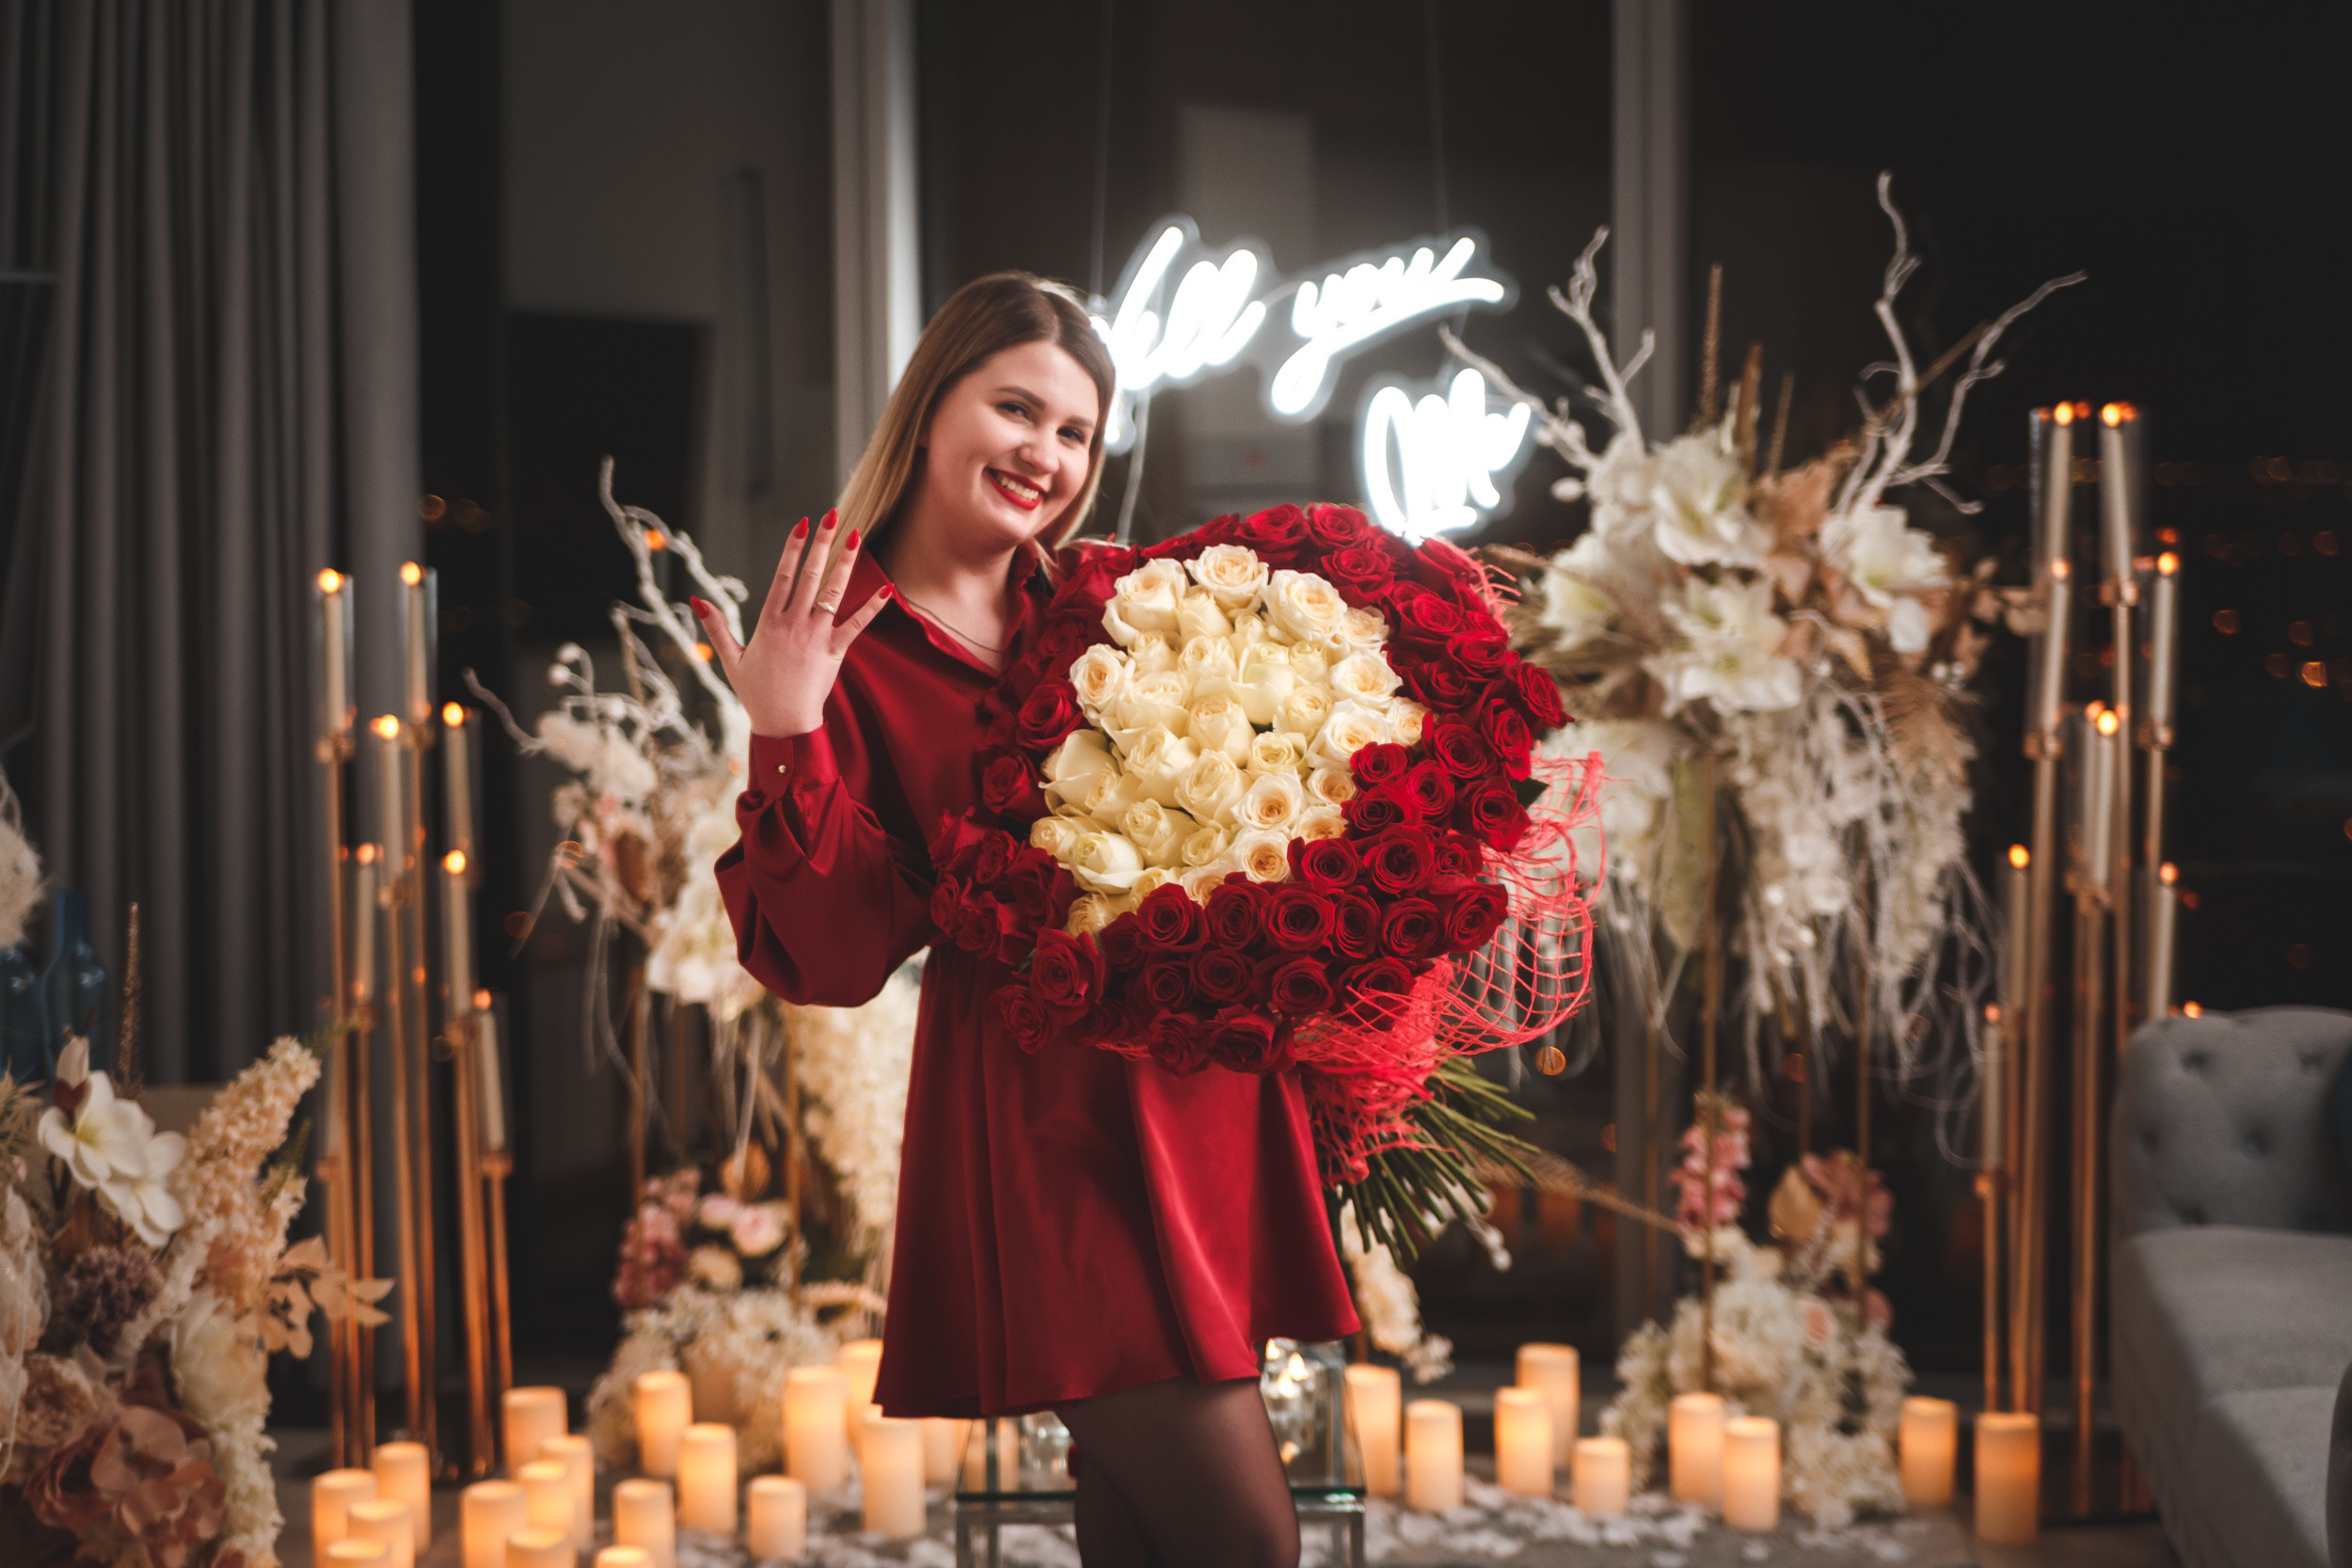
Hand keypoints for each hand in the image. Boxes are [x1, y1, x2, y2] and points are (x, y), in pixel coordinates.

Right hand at [692, 510, 890, 736]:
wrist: (783, 724)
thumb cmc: (756, 693)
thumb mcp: (730, 659)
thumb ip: (716, 627)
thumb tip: (696, 599)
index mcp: (769, 621)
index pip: (783, 575)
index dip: (793, 547)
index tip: (801, 524)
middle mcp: (794, 624)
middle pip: (809, 575)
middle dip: (821, 543)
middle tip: (831, 516)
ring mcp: (816, 637)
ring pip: (833, 593)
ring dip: (845, 563)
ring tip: (856, 536)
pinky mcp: (835, 652)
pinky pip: (856, 625)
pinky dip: (871, 608)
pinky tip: (886, 589)